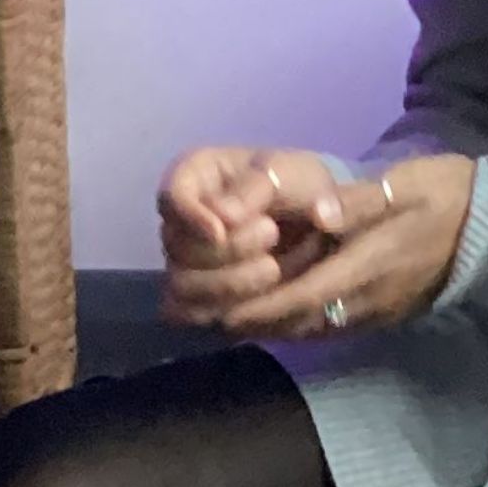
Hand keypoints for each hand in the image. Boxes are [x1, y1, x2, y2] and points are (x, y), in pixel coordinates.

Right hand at [157, 145, 346, 319]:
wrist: (316, 222)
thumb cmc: (297, 185)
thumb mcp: (286, 173)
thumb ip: (256, 188)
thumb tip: (225, 218)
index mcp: (195, 176)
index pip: (171, 196)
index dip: (189, 217)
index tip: (220, 231)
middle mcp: (182, 220)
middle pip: (176, 246)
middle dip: (226, 250)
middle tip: (272, 233)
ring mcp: (185, 260)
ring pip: (181, 285)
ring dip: (228, 285)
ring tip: (274, 269)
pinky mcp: (196, 295)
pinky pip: (188, 313)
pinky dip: (221, 311)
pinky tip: (256, 301)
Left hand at [161, 150, 473, 339]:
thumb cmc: (446, 195)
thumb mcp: (406, 186)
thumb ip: (360, 202)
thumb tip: (321, 214)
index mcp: (367, 265)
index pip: (303, 297)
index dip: (261, 306)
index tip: (221, 308)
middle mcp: (365, 298)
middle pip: (298, 322)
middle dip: (253, 323)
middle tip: (206, 319)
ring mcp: (373, 310)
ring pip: (310, 328)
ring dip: (269, 327)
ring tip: (224, 321)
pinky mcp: (377, 312)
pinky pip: (327, 325)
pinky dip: (293, 323)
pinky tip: (269, 316)